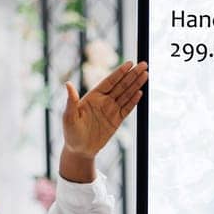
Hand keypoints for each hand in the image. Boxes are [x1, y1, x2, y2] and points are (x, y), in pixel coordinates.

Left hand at [59, 60, 148, 180]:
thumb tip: (68, 84)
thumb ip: (71, 100)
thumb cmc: (71, 133)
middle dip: (132, 75)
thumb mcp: (69, 117)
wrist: (79, 150)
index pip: (109, 82)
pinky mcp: (116, 121)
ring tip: (146, 75)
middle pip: (121, 85)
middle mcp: (103, 101)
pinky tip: (140, 92)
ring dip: (136, 85)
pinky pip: (127, 109)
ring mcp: (111, 110)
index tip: (129, 63)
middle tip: (144, 64)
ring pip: (126, 95)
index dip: (119, 72)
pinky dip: (133, 101)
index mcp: (93, 97)